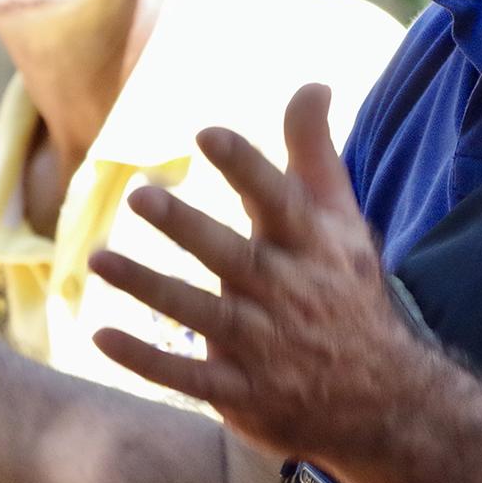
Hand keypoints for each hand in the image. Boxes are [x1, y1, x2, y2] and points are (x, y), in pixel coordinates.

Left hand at [89, 83, 423, 466]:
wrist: (383, 399)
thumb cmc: (346, 290)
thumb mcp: (341, 221)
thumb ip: (315, 154)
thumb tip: (314, 83)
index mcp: (311, 247)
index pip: (278, 199)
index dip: (245, 166)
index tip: (207, 133)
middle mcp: (286, 293)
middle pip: (231, 256)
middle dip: (186, 227)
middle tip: (139, 195)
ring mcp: (262, 346)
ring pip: (198, 313)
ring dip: (147, 288)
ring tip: (98, 260)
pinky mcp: (240, 390)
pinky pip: (186, 375)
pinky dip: (144, 359)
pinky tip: (99, 335)